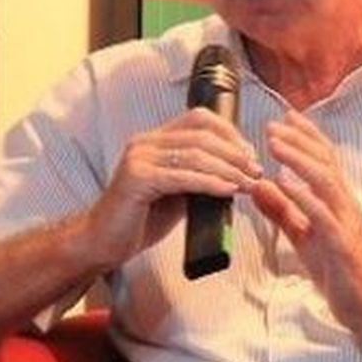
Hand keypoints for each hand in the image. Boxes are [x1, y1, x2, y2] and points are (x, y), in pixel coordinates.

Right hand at [87, 107, 260, 268]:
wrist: (104, 241)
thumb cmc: (143, 217)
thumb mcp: (181, 190)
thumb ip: (203, 174)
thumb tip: (242, 170)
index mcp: (156, 139)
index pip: (200, 119)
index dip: (230, 133)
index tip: (251, 154)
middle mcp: (145, 143)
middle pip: (202, 136)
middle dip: (236, 153)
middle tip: (257, 170)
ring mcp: (139, 159)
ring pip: (195, 155)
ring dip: (229, 169)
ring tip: (249, 182)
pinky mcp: (136, 179)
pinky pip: (182, 176)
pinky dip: (210, 182)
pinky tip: (228, 190)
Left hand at [251, 110, 361, 347]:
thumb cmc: (339, 270)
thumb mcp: (304, 237)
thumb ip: (283, 211)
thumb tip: (259, 186)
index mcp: (338, 201)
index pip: (325, 159)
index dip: (306, 135)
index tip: (285, 116)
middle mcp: (346, 205)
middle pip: (325, 162)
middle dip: (300, 140)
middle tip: (273, 123)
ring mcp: (346, 222)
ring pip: (326, 181)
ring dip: (299, 159)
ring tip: (276, 144)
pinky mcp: (342, 243)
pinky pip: (323, 215)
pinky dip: (304, 196)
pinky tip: (285, 184)